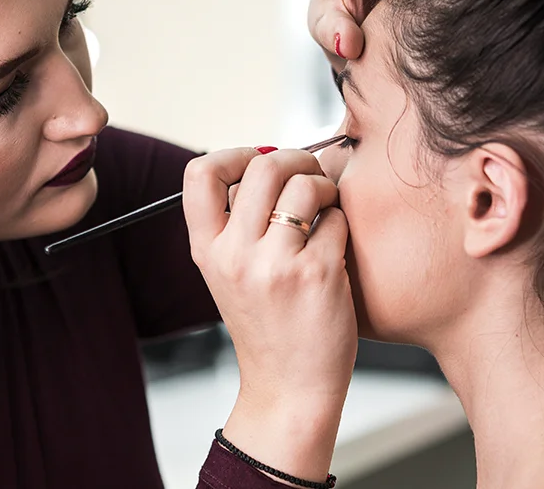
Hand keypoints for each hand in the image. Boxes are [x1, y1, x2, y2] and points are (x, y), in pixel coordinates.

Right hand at [183, 148, 354, 482]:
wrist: (289, 388)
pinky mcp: (319, 273)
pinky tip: (337, 242)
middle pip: (263, 166)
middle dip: (295, 159)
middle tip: (309, 175)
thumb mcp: (229, 274)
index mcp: (208, 250)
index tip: (257, 161)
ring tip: (326, 206)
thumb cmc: (268, 327)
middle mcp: (236, 255)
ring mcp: (277, 264)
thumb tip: (270, 161)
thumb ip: (238, 223)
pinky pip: (337, 217)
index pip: (200, 173)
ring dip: (324, 186)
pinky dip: (342, 220)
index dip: (234, 154)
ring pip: (304, 184)